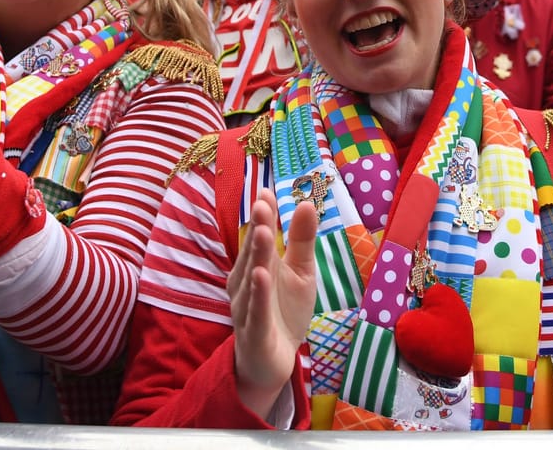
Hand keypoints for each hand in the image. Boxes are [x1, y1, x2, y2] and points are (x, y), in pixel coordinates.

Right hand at [229, 189, 317, 418]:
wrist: (274, 361)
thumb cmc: (284, 311)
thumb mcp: (300, 272)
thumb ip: (302, 240)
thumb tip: (307, 203)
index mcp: (256, 264)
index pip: (259, 235)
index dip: (263, 215)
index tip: (267, 191)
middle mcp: (245, 282)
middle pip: (253, 253)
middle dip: (258, 228)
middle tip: (263, 203)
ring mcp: (247, 307)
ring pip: (252, 279)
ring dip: (256, 256)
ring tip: (264, 233)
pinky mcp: (254, 332)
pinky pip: (256, 310)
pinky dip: (258, 293)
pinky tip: (261, 276)